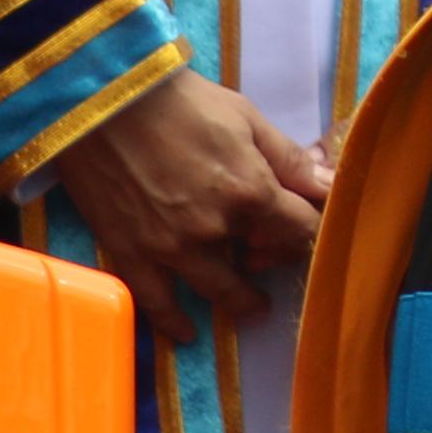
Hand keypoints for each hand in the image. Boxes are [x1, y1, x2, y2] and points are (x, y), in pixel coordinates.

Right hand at [44, 70, 327, 339]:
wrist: (103, 100)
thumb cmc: (179, 101)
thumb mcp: (245, 117)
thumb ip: (288, 158)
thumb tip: (329, 185)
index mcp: (251, 191)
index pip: (301, 228)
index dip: (309, 227)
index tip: (305, 228)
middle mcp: (216, 229)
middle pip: (265, 260)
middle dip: (276, 257)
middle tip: (274, 257)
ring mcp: (172, 248)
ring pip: (219, 291)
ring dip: (241, 300)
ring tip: (252, 305)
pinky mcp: (133, 254)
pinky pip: (158, 304)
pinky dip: (175, 323)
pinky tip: (189, 332)